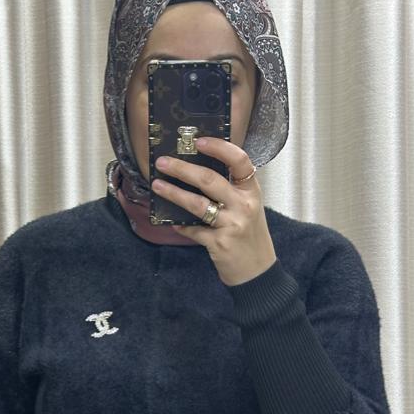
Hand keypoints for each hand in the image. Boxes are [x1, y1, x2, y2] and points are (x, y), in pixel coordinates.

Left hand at [151, 137, 276, 286]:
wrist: (257, 272)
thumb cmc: (248, 236)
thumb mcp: (247, 208)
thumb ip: (230, 191)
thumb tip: (196, 173)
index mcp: (251, 191)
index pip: (240, 161)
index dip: (219, 147)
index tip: (199, 141)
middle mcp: (244, 205)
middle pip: (209, 179)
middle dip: (182, 169)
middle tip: (163, 162)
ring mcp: (232, 225)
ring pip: (197, 204)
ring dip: (173, 193)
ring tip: (157, 185)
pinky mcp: (219, 243)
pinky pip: (193, 230)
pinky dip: (180, 225)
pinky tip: (170, 221)